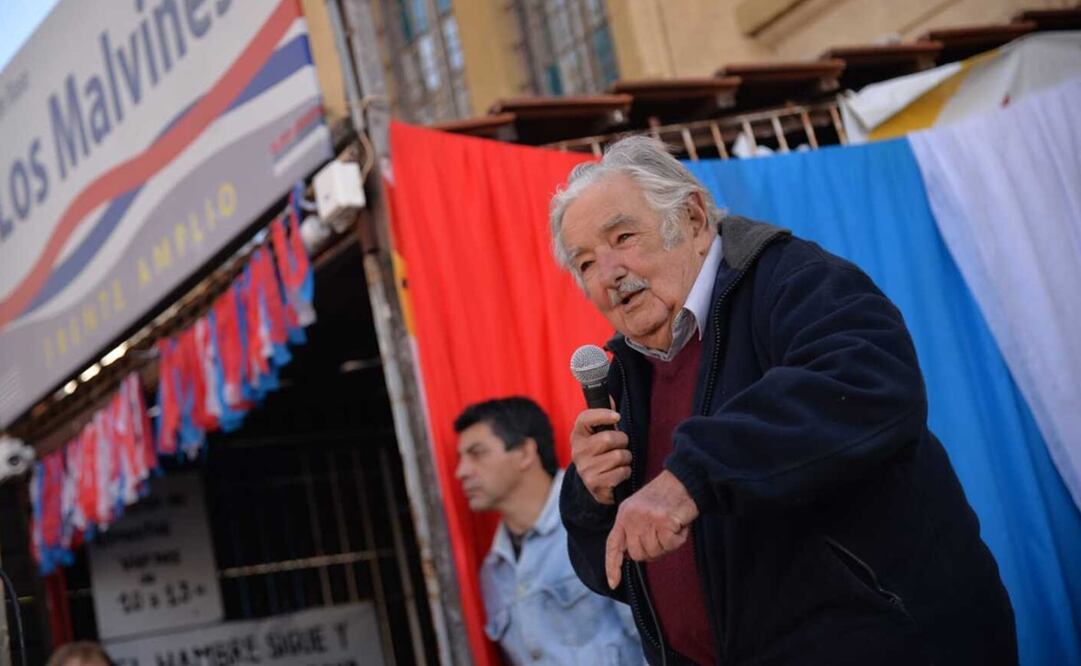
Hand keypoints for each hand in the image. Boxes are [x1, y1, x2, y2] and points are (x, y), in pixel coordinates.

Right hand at [570, 408, 631, 504]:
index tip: (617, 416)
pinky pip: (621, 472)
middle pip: (608, 438)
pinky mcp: (594, 484)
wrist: (596, 485)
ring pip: (619, 456)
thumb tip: (610, 398)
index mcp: (578, 435)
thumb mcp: (600, 435)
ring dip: (626, 458)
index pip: (584, 418)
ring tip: (619, 461)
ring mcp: (585, 469)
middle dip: (622, 441)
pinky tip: (618, 474)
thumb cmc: (601, 454)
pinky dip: (625, 472)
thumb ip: (605, 417)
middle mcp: (578, 451)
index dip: (602, 415)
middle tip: (621, 445)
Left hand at [605, 470, 698, 588]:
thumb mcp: (641, 509)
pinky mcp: (663, 522)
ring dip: (667, 543)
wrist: (684, 479)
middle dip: (652, 551)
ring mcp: (646, 520)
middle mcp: (631, 517)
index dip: (612, 565)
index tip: (614, 583)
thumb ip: (633, 530)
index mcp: (624, 514)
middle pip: (637, 554)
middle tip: (663, 533)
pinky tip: (679, 524)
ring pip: (654, 552)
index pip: (613, 544)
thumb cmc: (666, 497)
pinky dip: (678, 539)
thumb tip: (631, 555)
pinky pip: (670, 545)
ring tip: (671, 524)